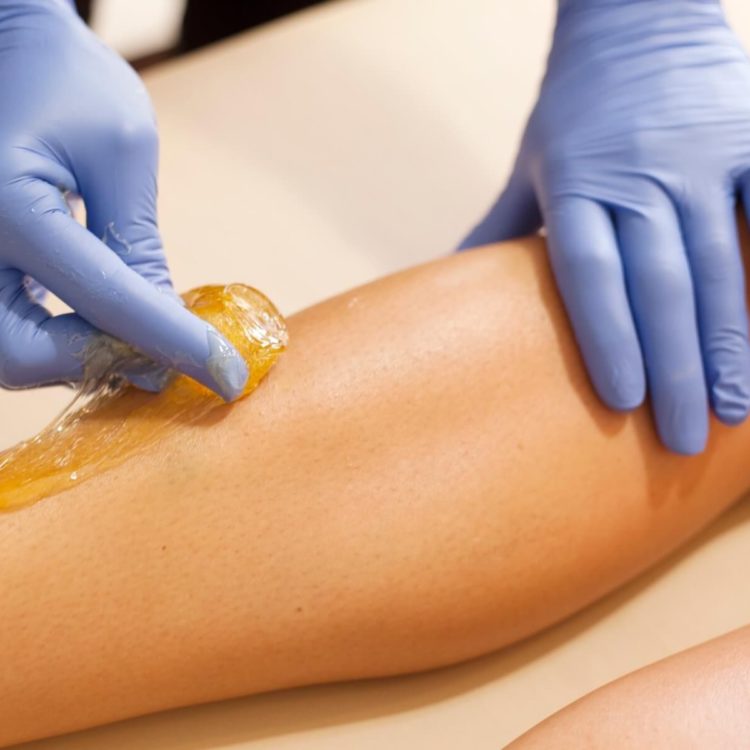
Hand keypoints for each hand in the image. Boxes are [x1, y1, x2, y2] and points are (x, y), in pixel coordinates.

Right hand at [0, 0, 247, 398]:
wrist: (4, 48)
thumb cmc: (65, 82)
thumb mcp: (120, 151)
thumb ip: (138, 246)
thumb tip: (164, 332)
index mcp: (4, 202)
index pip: (104, 298)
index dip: (173, 343)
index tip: (228, 374)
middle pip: (21, 353)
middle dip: (98, 363)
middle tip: (161, 357)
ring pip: (8, 353)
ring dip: (76, 358)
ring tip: (136, 336)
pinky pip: (4, 327)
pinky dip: (54, 339)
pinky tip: (99, 321)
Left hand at [461, 0, 749, 453]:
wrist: (635, 21)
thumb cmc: (573, 111)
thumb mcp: (528, 166)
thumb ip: (498, 230)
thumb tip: (448, 288)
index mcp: (575, 186)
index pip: (590, 274)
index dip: (608, 339)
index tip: (623, 403)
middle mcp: (639, 175)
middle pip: (658, 284)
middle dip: (674, 365)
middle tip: (685, 437)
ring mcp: (702, 156)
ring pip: (721, 261)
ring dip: (732, 341)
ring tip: (735, 407)